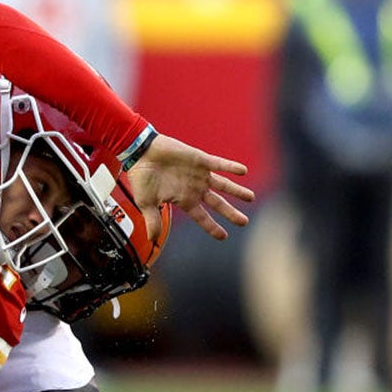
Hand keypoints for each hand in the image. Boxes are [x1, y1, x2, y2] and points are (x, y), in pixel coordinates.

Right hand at [124, 134, 254, 239]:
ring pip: (223, 185)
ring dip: (237, 191)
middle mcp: (194, 188)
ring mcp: (199, 174)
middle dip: (231, 213)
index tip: (224, 236)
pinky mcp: (199, 159)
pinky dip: (230, 167)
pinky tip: (243, 171)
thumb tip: (152, 240)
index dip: (212, 227)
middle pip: (218, 203)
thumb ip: (152, 221)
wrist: (140, 152)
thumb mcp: (146, 203)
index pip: (202, 217)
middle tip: (244, 222)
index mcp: (183, 200)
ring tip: (250, 197)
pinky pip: (219, 164)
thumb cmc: (142, 177)